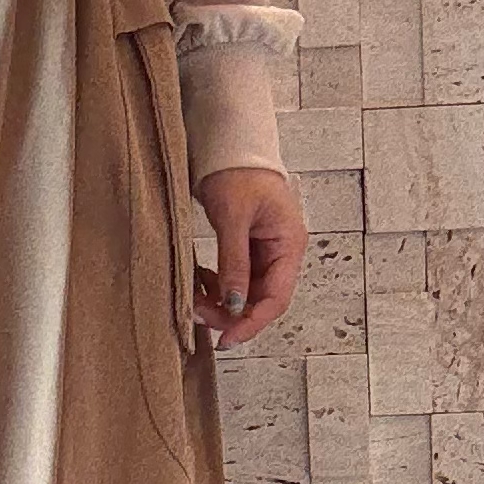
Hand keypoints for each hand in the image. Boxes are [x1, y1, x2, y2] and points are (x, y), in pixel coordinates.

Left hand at [193, 165, 306, 347]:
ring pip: (246, 292)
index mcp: (289, 244)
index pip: (276, 298)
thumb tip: (234, 304)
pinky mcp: (248, 247)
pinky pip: (236, 278)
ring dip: (222, 302)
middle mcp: (282, 251)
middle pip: (261, 299)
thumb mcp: (233, 218)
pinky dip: (218, 286)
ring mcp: (265, 250)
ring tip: (194, 301)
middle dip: (231, 314)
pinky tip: (199, 284)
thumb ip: (234, 263)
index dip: (252, 323)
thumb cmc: (238, 172)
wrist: (230, 145)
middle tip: (198, 316)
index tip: (226, 339)